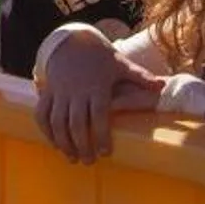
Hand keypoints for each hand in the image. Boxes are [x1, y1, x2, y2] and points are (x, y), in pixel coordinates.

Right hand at [36, 32, 161, 164]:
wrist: (71, 42)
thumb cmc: (100, 57)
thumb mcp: (121, 64)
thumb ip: (141, 77)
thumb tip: (163, 86)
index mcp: (97, 87)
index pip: (98, 115)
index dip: (101, 135)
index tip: (105, 153)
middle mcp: (76, 91)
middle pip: (76, 123)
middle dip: (81, 145)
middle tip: (89, 161)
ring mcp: (60, 92)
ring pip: (57, 122)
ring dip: (63, 142)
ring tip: (72, 158)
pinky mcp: (48, 92)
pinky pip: (42, 114)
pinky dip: (45, 130)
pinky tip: (55, 144)